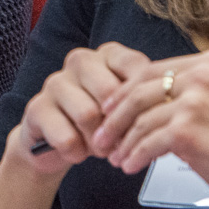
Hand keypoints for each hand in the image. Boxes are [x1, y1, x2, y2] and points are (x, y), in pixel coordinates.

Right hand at [8, 42, 153, 173]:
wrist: (57, 143)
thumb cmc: (101, 123)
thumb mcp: (127, 110)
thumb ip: (146, 104)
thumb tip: (171, 114)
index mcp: (109, 55)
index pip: (137, 69)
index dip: (147, 102)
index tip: (151, 124)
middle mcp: (80, 61)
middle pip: (111, 92)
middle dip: (121, 127)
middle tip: (125, 146)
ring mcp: (55, 82)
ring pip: (88, 114)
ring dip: (99, 143)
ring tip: (102, 151)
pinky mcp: (37, 108)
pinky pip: (66, 137)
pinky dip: (77, 153)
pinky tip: (77, 153)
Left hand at [95, 49, 208, 208]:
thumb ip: (190, 94)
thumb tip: (144, 101)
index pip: (152, 70)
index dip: (124, 90)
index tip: (109, 108)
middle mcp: (203, 75)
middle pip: (139, 91)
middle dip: (114, 116)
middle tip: (101, 136)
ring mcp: (195, 101)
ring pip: (141, 119)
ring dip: (123, 141)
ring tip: (114, 157)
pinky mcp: (187, 130)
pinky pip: (147, 142)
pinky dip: (135, 155)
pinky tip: (129, 166)